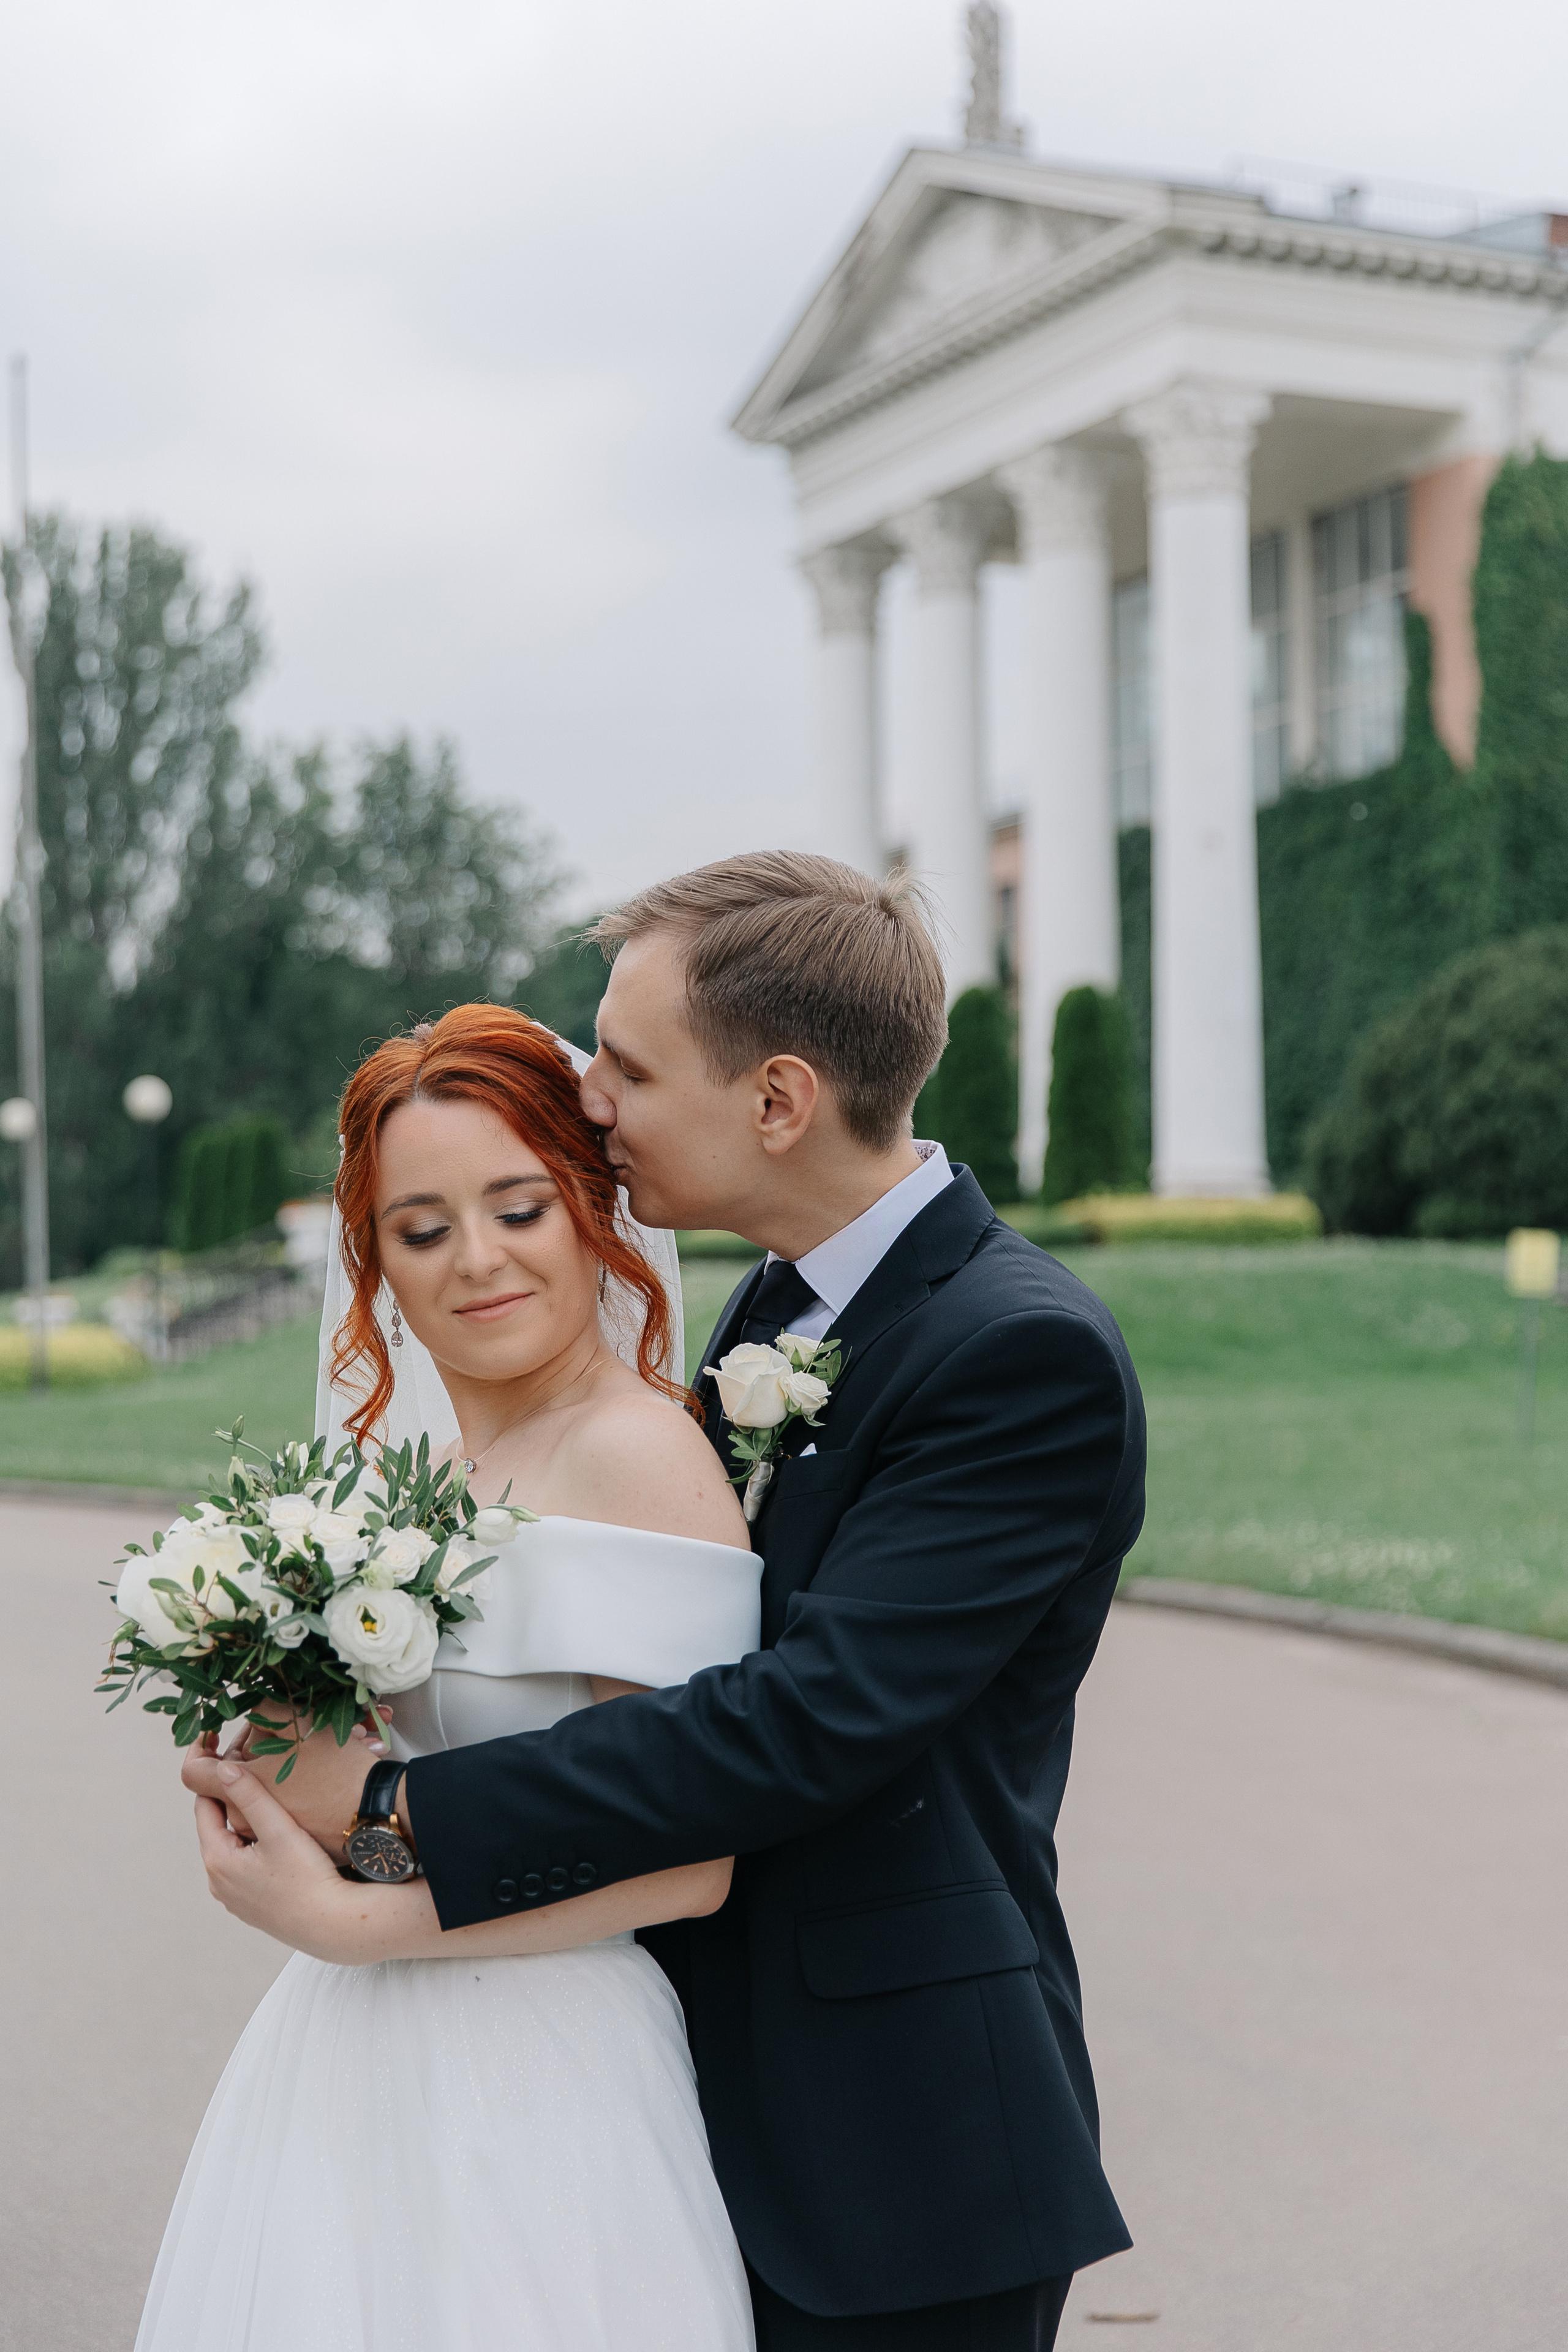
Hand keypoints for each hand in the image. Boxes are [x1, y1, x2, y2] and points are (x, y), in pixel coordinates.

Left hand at [194, 1763, 386, 1962]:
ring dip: (248, 1826)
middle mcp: (218, 1883)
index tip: (234, 1757)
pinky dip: (258, 1848)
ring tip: (274, 1803)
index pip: (204, 1807)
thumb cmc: (308, 1878)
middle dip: (235, 1802)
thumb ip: (250, 1795)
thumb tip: (222, 1768)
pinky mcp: (253, 1907)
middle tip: (259, 1774)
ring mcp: (235, 1898)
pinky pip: (247, 1867)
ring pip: (235, 1847)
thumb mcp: (279, 1828)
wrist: (334, 1926)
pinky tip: (283, 1839)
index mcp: (217, 1860)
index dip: (217, 1780)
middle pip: (219, 1827)